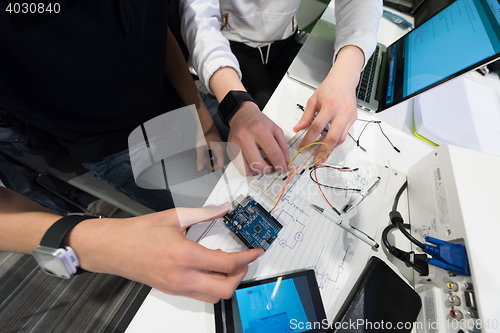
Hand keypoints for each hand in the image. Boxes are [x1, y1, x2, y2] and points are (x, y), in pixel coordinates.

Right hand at [68, 203, 263, 302]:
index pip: (227, 264)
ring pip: (214, 297)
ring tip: (229, 265)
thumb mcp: (174, 216)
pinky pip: (200, 295)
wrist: (113, 248)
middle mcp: (183, 277)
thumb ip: (204, 213)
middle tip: (244, 260)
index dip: (247, 258)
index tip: (255, 252)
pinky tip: (211, 268)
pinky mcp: (173, 290)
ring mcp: (177, 288)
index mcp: (185, 256)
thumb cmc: (138, 233)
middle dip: (240, 276)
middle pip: (225, 289)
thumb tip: (224, 208)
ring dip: (227, 283)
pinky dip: (212, 285)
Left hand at [196, 122, 225, 171]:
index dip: (213, 167)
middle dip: (211, 163)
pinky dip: (212, 155)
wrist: (205, 123)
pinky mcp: (220, 145)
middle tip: (203, 159)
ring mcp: (222, 147)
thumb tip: (200, 169)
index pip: (220, 165)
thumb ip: (200, 159)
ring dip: (211, 159)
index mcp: (220, 150)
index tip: (205, 164)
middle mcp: (223, 149)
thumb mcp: (199, 147)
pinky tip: (206, 152)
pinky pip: (218, 154)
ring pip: (219, 158)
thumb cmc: (203, 134)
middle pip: (220, 162)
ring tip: (203, 155)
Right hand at [227, 102, 289, 174]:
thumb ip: (283, 147)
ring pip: (247, 169)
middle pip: (258, 164)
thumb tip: (286, 163)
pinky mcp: (230, 150)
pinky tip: (254, 161)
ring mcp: (236, 144)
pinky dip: (249, 169)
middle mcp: (245, 137)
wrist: (242, 114)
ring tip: (262, 163)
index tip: (282, 169)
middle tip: (271, 167)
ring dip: (257, 171)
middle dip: (267, 170)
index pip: (274, 154)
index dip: (280, 165)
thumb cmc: (258, 121)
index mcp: (259, 130)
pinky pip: (240, 168)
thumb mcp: (275, 130)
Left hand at [293, 46, 363, 162]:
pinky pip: (344, 135)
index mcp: (329, 106)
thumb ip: (306, 117)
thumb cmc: (328, 88)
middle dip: (323, 150)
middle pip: (332, 137)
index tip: (302, 148)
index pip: (317, 128)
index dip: (309, 140)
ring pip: (341, 139)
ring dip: (331, 150)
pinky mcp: (353, 119)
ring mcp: (349, 117)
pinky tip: (329, 148)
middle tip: (315, 160)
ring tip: (322, 157)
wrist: (344, 80)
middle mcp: (341, 113)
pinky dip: (336, 143)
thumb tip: (298, 129)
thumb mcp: (313, 100)